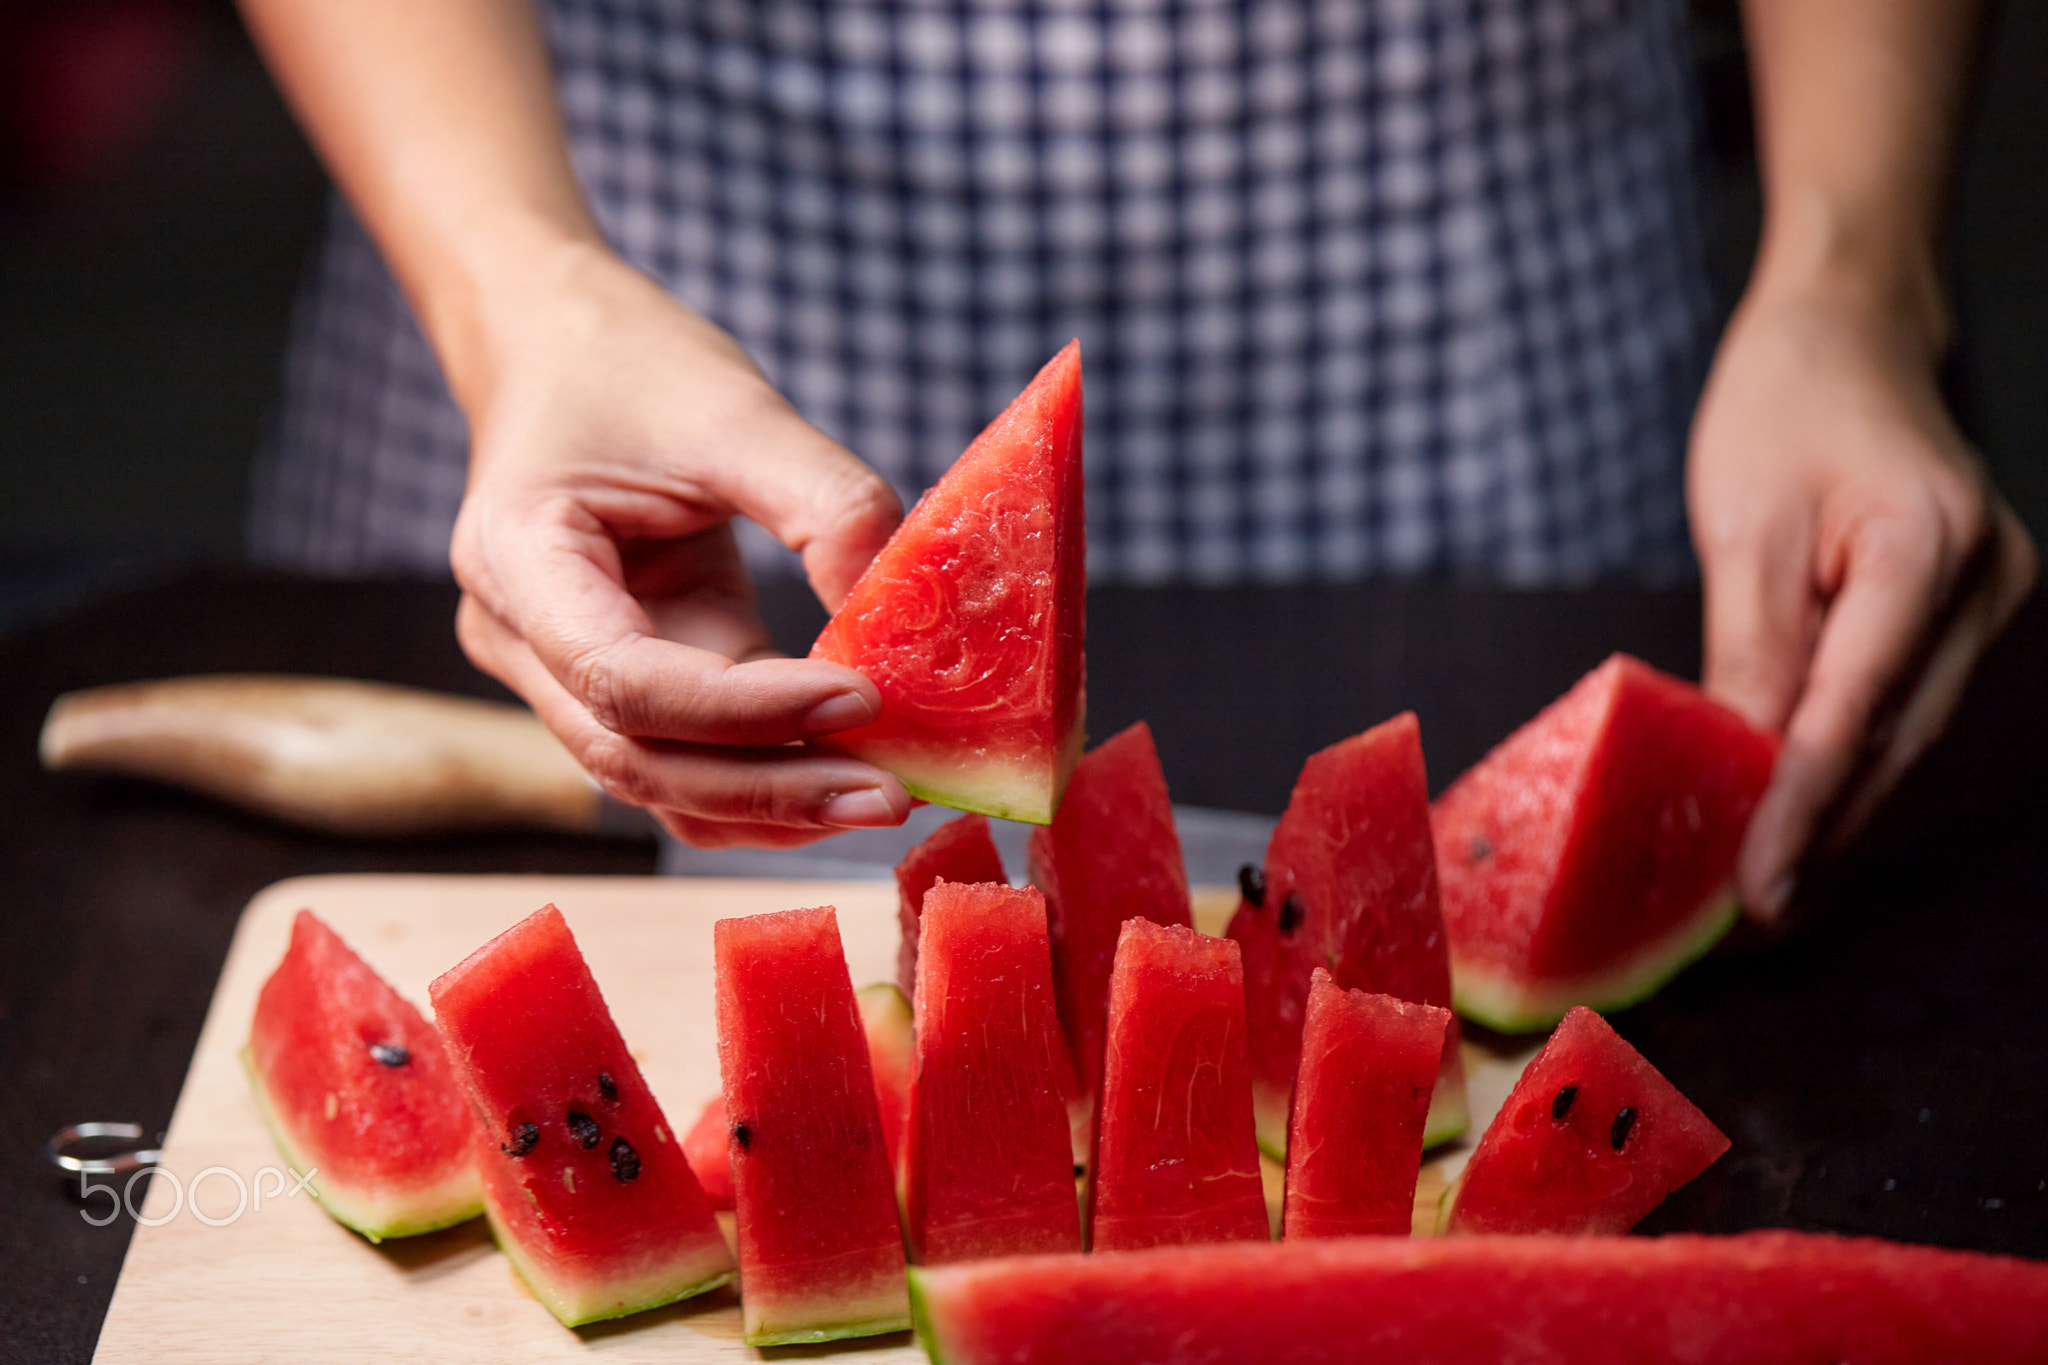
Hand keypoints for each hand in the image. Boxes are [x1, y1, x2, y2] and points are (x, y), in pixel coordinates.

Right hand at [447, 243, 911, 847]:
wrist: (562, 349)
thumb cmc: (633, 366)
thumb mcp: (737, 410)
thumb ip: (825, 503)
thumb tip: (904, 614)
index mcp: (517, 557)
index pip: (623, 678)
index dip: (744, 709)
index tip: (860, 697)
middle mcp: (517, 638)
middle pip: (635, 758)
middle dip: (768, 788)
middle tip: (890, 795)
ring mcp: (558, 674)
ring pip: (658, 783)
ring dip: (771, 804)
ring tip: (884, 795)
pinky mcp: (618, 685)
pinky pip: (684, 761)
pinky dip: (762, 779)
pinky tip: (847, 773)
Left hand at [1689, 274, 2035, 921]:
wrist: (1850, 331)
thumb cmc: (1783, 408)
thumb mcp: (1741, 527)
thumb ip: (1747, 652)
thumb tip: (1738, 769)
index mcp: (1924, 548)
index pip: (1853, 713)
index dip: (1803, 812)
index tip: (1757, 891)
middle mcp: (1984, 582)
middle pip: (1890, 739)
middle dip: (1819, 828)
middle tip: (1746, 912)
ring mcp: (1992, 596)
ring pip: (1903, 732)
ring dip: (1837, 804)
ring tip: (1764, 878)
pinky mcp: (1969, 606)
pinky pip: (1904, 701)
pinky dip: (1850, 753)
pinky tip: (1799, 803)